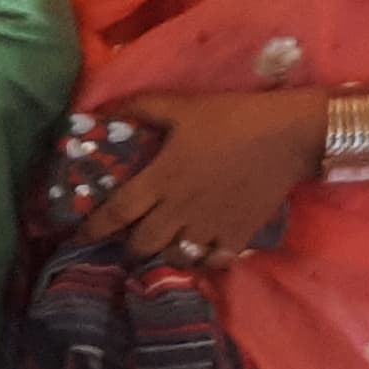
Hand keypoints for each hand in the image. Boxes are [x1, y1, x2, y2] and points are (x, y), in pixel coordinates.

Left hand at [89, 90, 319, 268]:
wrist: (290, 134)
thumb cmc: (231, 118)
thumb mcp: (180, 106)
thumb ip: (138, 108)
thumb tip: (101, 110)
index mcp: (159, 180)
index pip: (114, 214)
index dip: (91, 229)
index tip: (78, 237)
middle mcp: (179, 210)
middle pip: (140, 245)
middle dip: (128, 246)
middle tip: (127, 240)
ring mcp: (209, 227)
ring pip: (174, 257)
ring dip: (163, 254)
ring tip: (163, 245)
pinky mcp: (238, 236)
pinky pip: (212, 262)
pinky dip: (202, 261)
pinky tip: (200, 251)